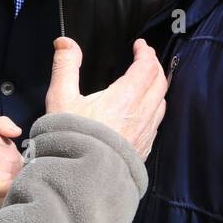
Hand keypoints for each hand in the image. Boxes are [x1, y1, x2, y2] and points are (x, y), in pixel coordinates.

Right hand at [45, 37, 166, 160]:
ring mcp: (145, 134)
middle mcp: (141, 115)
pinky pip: (156, 123)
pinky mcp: (143, 150)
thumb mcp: (61, 98)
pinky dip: (154, 108)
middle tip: (145, 58)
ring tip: (148, 81)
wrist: (79, 180)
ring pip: (161, 103)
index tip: (141, 45)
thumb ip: (65, 66)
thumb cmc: (71, 138)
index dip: (146, 52)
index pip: (147, 67)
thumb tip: (65, 43)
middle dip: (154, 66)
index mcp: (125, 98)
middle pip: (160, 82)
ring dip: (157, 87)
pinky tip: (144, 111)